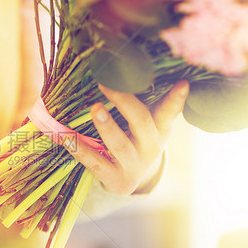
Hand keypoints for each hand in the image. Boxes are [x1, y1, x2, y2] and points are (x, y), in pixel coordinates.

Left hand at [64, 81, 188, 194]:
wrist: (129, 179)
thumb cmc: (135, 141)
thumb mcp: (146, 125)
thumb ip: (146, 103)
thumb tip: (127, 66)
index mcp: (160, 131)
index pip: (169, 112)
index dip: (176, 99)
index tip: (183, 83)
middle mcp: (151, 148)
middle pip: (142, 122)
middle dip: (125, 102)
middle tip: (106, 84)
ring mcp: (134, 166)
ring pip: (119, 145)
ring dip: (106, 125)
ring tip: (95, 108)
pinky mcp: (116, 181)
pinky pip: (96, 163)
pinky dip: (79, 149)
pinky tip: (65, 137)